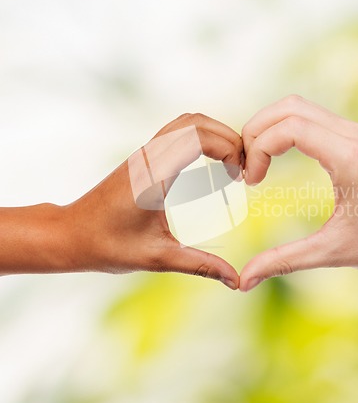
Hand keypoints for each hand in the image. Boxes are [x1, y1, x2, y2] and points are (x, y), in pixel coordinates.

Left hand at [66, 113, 242, 288]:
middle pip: (196, 121)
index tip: (239, 176)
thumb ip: (200, 266)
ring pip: (187, 122)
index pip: (197, 137)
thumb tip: (235, 281)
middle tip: (242, 168)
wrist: (70, 234)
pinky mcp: (144, 156)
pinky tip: (212, 165)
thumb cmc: (108, 246)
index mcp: (153, 177)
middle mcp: (148, 157)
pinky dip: (202, 138)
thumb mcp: (157, 258)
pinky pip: (179, 132)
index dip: (227, 148)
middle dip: (228, 137)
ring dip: (215, 135)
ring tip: (231, 165)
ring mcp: (145, 153)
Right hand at [239, 95, 357, 291]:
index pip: (290, 128)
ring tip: (257, 161)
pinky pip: (311, 117)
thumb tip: (244, 280)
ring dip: (269, 128)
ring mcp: (357, 130)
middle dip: (256, 131)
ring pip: (298, 107)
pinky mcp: (356, 134)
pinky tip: (277, 156)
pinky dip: (285, 129)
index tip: (252, 181)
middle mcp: (355, 135)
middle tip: (246, 166)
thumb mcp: (332, 252)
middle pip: (289, 107)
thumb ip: (284, 261)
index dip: (259, 149)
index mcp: (351, 158)